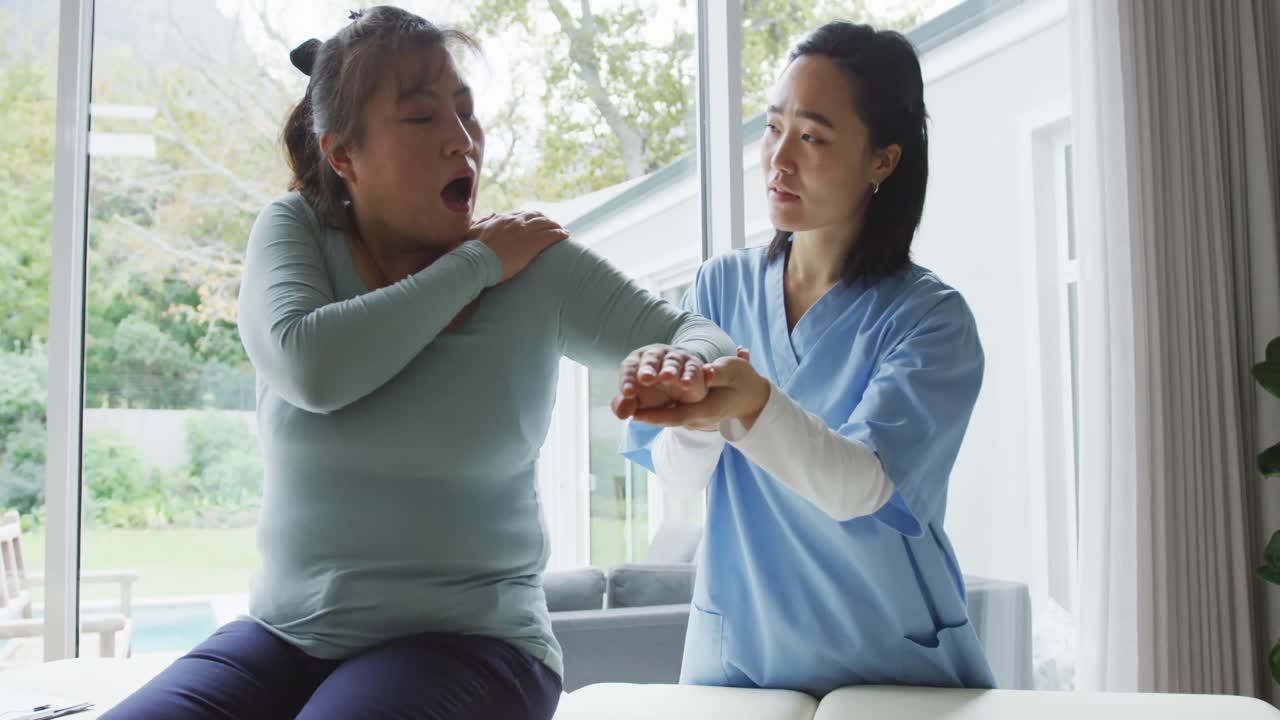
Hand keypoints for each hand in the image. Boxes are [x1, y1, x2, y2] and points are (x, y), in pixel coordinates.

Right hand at [466, 211, 568, 281]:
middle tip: (551, 224)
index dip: (529, 218)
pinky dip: (560, 234)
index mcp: (502, 220)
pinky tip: (566, 236)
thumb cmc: (472, 252)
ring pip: (546, 224)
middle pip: (535, 216)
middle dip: (545, 219)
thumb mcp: (472, 233)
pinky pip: (551, 235)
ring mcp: (525, 231)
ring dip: (555, 226)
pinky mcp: (532, 243)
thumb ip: (479, 224)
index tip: (534, 221)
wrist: (477, 261)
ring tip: (562, 230)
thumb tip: (485, 218)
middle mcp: (515, 222)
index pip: (520, 215)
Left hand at [611, 344, 709, 420]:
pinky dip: (689, 376)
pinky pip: (691, 369)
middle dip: (648, 369)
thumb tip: (622, 413)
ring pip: (672, 362)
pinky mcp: (692, 365)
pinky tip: (686, 384)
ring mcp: (675, 359)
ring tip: (666, 378)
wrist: (679, 393)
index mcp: (637, 362)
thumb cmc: (652, 392)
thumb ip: (628, 405)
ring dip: (669, 370)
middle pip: (650, 359)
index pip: (629, 367)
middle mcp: (655, 356)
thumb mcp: (638, 400)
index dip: (628, 380)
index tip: (627, 393)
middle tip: (645, 379)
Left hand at [630, 354, 770, 431]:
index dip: (656, 415)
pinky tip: (644, 405)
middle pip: (668, 419)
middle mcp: (699, 418)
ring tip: (629, 408)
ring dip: (650, 414)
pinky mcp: (696, 415)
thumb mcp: (734, 372)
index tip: (636, 414)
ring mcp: (698, 418)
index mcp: (707, 410)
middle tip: (625, 410)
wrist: (754, 399)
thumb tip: (706, 372)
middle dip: (647, 416)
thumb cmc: (744, 382)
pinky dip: (659, 411)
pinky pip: (674, 414)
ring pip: (670, 417)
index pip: (677, 415)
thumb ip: (719, 373)